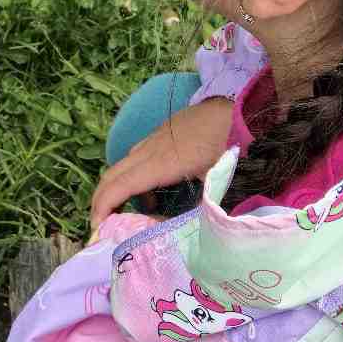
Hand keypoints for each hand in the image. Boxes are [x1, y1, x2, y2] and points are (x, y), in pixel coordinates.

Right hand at [90, 96, 239, 229]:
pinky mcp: (166, 131)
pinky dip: (134, 176)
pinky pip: (138, 155)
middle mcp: (152, 147)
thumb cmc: (234, 146)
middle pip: (114, 173)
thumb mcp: (220, 185)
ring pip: (125, 164)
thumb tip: (177, 232)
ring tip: (129, 214)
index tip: (97, 229)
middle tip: (102, 226)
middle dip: (102, 200)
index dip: (104, 207)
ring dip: (118, 188)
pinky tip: (153, 191)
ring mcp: (157, 136)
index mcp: (163, 162)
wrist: (245, 109)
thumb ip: (198, 211)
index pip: (121, 185)